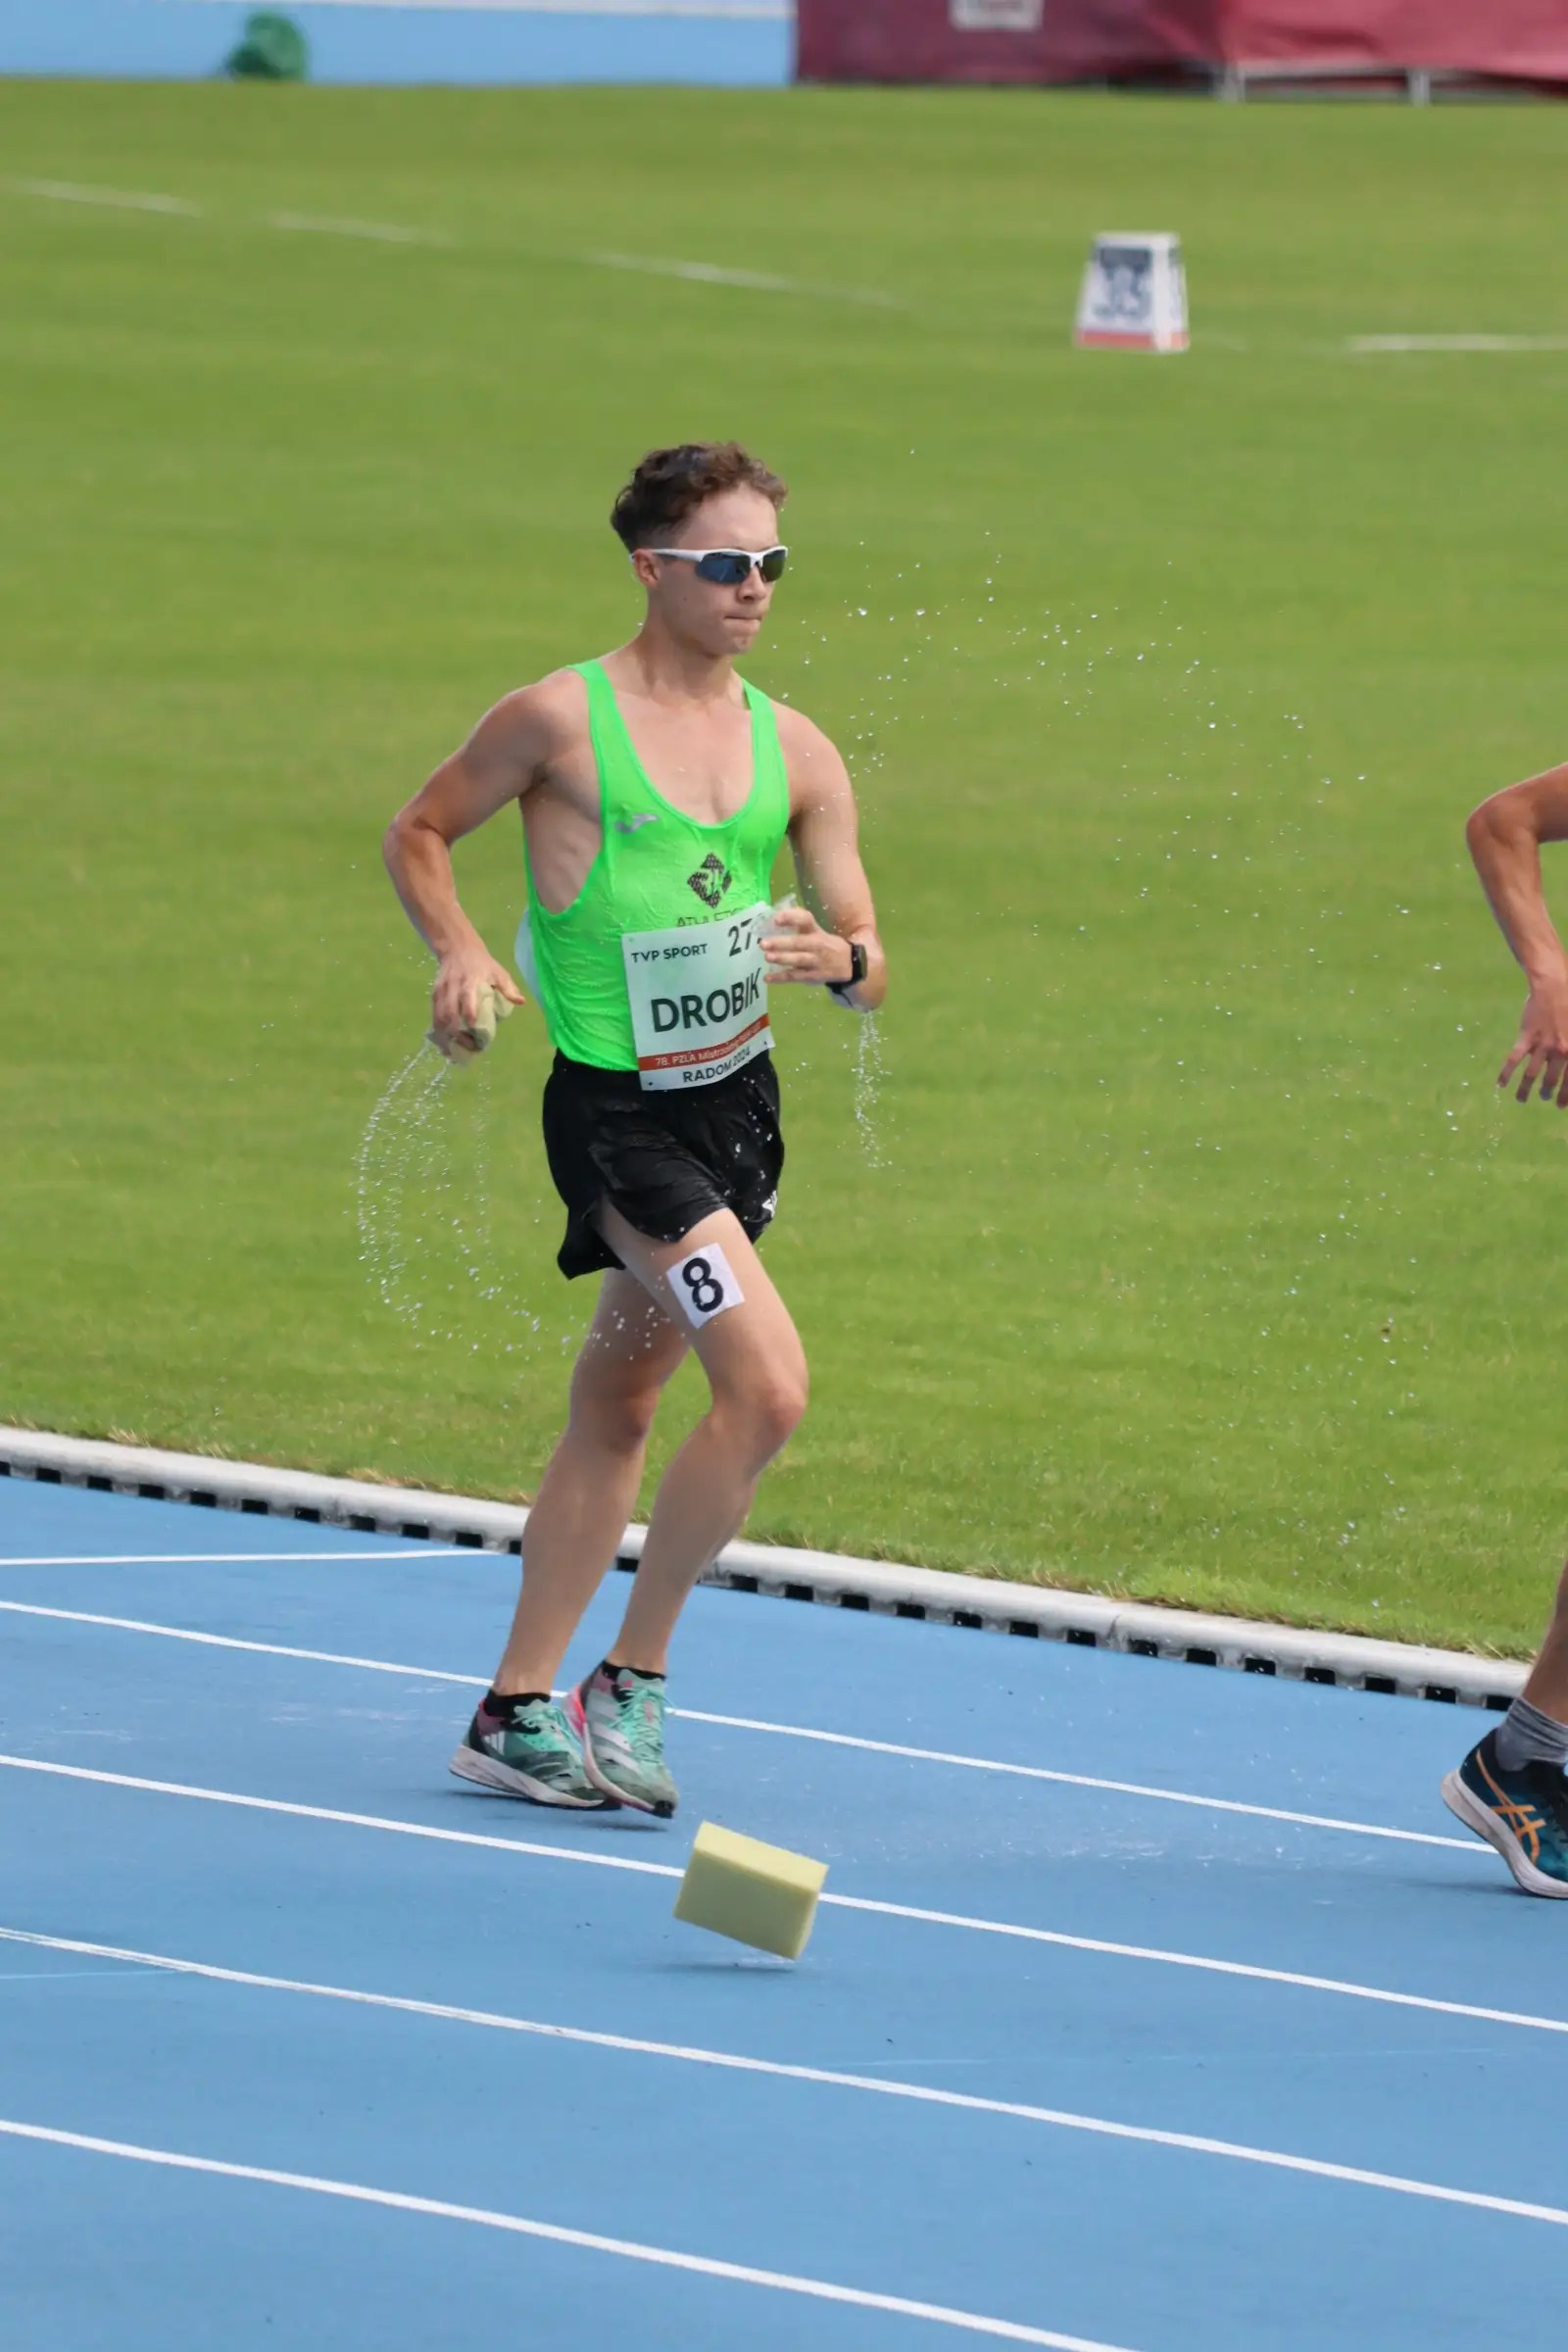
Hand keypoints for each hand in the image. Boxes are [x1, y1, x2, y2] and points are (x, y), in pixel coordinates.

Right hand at [430, 948, 524, 1055]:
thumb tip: (521, 1002)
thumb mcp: (498, 971)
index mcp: (470, 981)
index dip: (470, 1013)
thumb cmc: (482, 963)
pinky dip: (438, 1032)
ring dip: (445, 1037)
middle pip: (450, 1013)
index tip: (475, 1029)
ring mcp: (442, 992)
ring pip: (439, 1017)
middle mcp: (453, 987)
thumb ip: (508, 987)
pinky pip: (434, 1016)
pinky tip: (444, 1044)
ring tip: (453, 1052)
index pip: (467, 997)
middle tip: (469, 1048)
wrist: (457, 948)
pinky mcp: (435, 995)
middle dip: (458, 1034)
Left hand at [761, 903, 853, 986]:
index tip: (776, 919)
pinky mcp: (813, 976)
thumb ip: (799, 924)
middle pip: (798, 942)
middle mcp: (816, 945)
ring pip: (798, 960)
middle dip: (781, 943)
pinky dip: (781, 978)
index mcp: (816, 931)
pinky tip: (767, 978)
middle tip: (763, 943)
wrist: (848, 964)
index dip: (791, 918)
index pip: (805, 920)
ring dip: (782, 958)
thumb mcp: (817, 931)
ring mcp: (815, 962)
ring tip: (767, 957)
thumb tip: (774, 916)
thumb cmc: (826, 944)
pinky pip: (796, 977)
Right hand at [1499, 969, 1567, 1104]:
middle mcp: (1559, 1051)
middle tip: (1544, 1098)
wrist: (1555, 986)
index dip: (1565, 1095)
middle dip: (1547, 1092)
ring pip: (1532, 1074)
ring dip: (1526, 1090)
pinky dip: (1506, 1073)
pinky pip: (1514, 1059)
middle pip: (1551, 1079)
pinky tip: (1500, 1084)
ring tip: (1521, 1100)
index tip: (1561, 1106)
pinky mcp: (1526, 1038)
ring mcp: (1541, 1045)